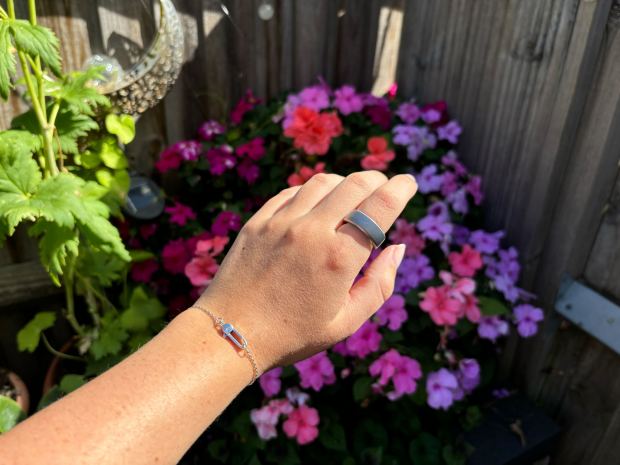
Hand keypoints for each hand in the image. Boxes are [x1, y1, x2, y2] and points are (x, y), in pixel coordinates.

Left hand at [195, 171, 416, 372]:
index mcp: (339, 257)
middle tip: (384, 186)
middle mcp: (311, 231)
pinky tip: (317, 203)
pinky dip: (312, 191)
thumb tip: (398, 248)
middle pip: (355, 184)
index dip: (401, 189)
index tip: (409, 183)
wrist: (231, 332)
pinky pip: (292, 192)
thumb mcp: (346, 322)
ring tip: (352, 195)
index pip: (380, 206)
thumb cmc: (293, 334)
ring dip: (345, 182)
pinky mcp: (258, 221)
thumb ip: (379, 284)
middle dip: (377, 180)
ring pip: (322, 182)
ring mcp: (281, 222)